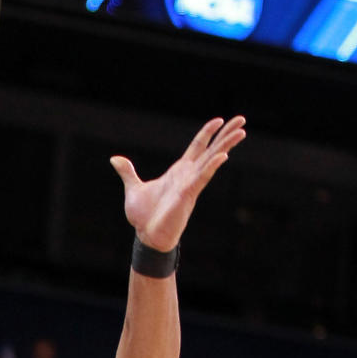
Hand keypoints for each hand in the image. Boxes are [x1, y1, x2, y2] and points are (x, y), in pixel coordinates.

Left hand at [110, 116, 245, 252]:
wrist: (146, 236)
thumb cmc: (143, 217)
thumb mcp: (133, 188)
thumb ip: (128, 172)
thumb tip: (115, 159)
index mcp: (179, 171)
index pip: (197, 146)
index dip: (207, 133)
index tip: (220, 120)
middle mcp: (188, 176)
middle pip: (211, 150)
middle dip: (226, 135)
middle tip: (241, 121)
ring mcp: (190, 184)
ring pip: (212, 160)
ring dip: (226, 146)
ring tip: (241, 133)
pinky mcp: (187, 194)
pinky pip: (202, 177)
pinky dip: (211, 166)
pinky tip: (223, 156)